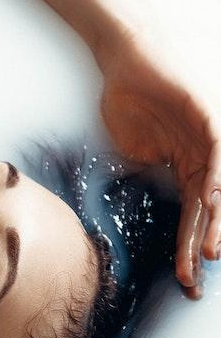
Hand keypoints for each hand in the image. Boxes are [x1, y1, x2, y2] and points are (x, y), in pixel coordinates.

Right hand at [98, 29, 220, 298]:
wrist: (127, 57)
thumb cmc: (128, 97)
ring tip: (210, 253)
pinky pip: (217, 153)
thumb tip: (144, 201)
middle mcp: (205, 157)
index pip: (191, 216)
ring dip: (215, 222)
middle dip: (203, 246)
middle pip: (209, 210)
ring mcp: (209, 137)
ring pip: (219, 188)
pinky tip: (211, 203)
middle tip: (196, 280)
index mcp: (188, 168)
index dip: (187, 248)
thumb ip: (146, 174)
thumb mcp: (133, 148)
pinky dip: (216, 180)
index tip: (183, 280)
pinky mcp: (209, 116)